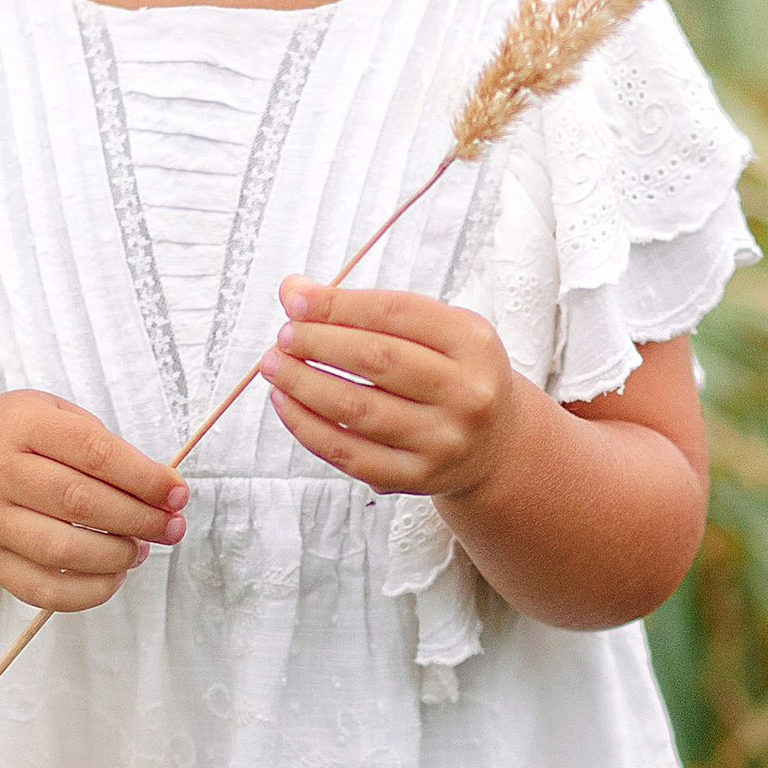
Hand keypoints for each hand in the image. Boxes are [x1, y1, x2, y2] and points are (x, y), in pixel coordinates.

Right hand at [0, 391, 186, 608]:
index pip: (94, 453)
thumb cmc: (13, 440)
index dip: (145, 478)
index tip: (177, 493)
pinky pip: (42, 590)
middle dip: (140, 520)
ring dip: (116, 557)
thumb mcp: (52, 414)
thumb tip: (161, 492)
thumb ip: (104, 445)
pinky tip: (113, 577)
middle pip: (81, 503)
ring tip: (140, 550)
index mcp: (19, 424)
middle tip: (170, 527)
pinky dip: (88, 592)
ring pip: (62, 551)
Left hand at [262, 280, 522, 500]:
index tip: (294, 299)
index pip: (395, 314)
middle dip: (317, 343)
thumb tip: (294, 290)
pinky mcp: (417, 478)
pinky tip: (285, 403)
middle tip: (282, 336)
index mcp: (474, 343)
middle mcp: (467, 393)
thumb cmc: (450, 372)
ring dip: (302, 384)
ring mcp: (443, 440)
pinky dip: (307, 426)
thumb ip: (367, 309)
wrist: (494, 443)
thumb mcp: (432, 330)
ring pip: (356, 410)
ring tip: (274, 366)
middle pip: (375, 360)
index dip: (338, 304)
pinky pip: (349, 453)